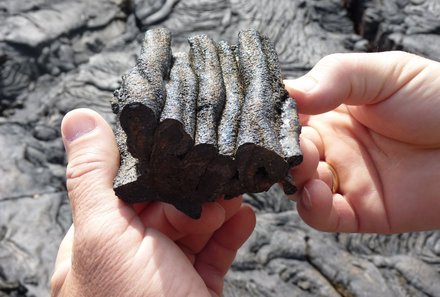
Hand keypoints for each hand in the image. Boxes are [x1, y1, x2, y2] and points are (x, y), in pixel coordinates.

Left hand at [51, 109, 255, 296]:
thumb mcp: (105, 237)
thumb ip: (93, 178)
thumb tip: (78, 118)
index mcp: (100, 239)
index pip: (128, 186)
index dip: (158, 165)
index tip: (185, 143)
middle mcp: (131, 256)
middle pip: (167, 204)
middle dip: (197, 186)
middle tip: (224, 168)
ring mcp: (166, 274)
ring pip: (196, 227)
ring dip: (219, 206)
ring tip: (239, 189)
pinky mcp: (195, 289)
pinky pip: (214, 253)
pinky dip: (231, 233)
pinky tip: (244, 216)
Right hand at [286, 51, 439, 232]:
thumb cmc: (437, 99)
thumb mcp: (384, 73)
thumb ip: (335, 77)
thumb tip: (288, 92)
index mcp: (333, 113)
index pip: (290, 118)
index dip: (275, 120)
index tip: (268, 119)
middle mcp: (334, 148)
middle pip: (289, 155)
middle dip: (282, 152)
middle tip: (290, 146)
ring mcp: (346, 180)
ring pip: (300, 187)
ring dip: (296, 179)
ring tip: (308, 166)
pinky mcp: (361, 211)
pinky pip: (324, 216)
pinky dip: (312, 208)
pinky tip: (316, 192)